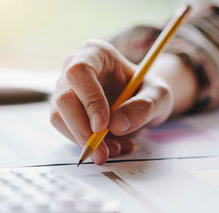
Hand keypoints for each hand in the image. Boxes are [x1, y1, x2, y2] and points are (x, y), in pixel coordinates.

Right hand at [50, 40, 173, 163]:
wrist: (138, 100)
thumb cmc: (146, 90)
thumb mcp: (159, 96)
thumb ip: (145, 106)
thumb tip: (117, 125)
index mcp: (96, 53)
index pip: (80, 72)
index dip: (89, 100)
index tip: (103, 127)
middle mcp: (73, 67)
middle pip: (64, 98)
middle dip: (82, 131)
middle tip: (103, 154)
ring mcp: (64, 89)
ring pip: (59, 117)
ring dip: (85, 141)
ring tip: (116, 148)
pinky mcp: (63, 110)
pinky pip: (65, 130)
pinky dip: (85, 144)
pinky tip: (110, 146)